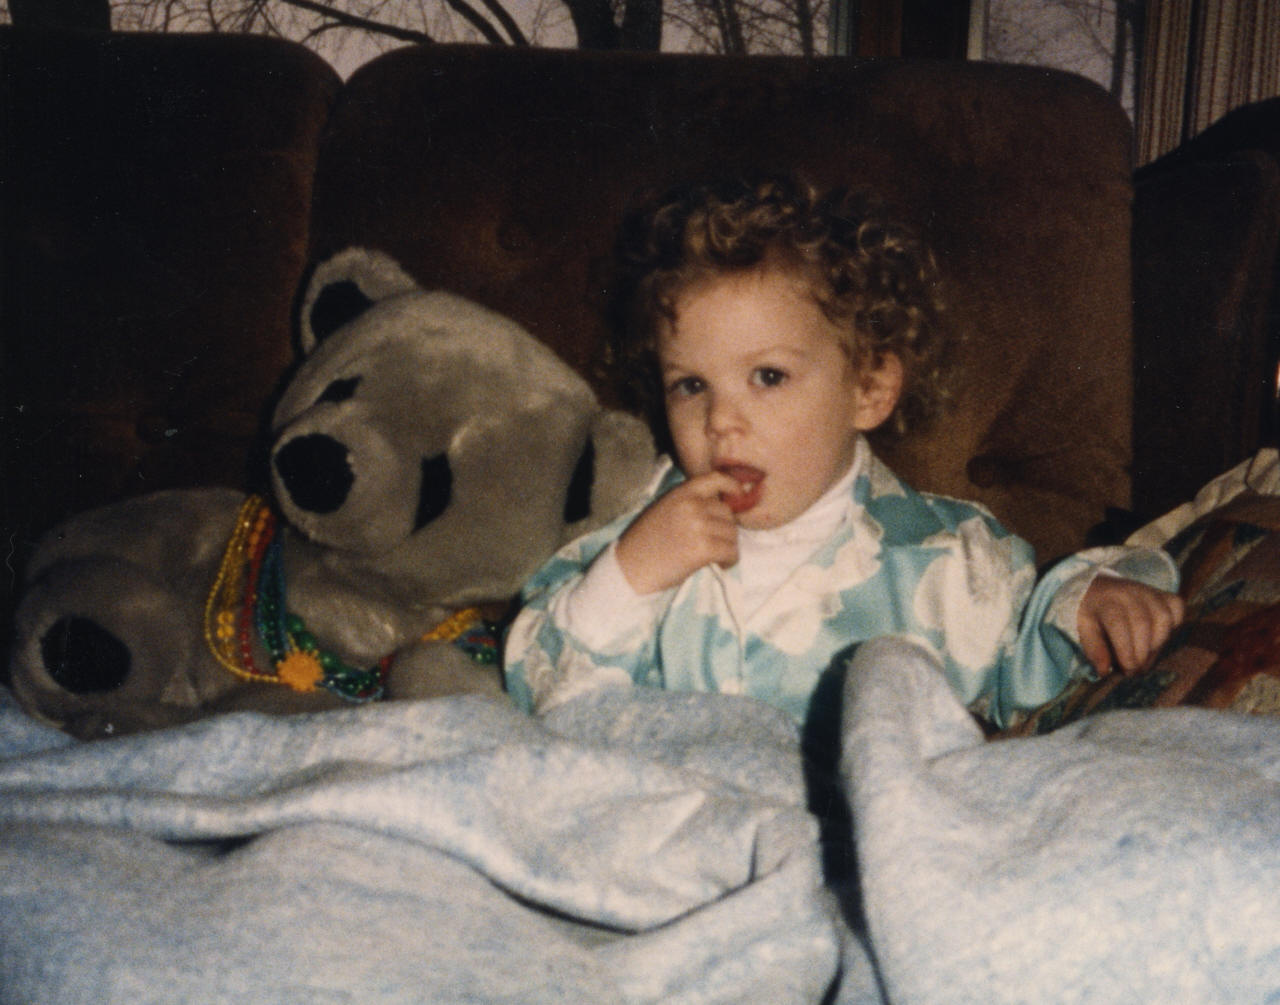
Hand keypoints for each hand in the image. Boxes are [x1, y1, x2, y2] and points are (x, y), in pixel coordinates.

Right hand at [615, 471, 741, 594]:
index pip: (716, 479)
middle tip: (716, 544)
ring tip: (715, 557)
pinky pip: (731, 552)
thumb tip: (720, 507)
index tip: (738, 496)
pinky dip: (729, 561)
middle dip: (726, 529)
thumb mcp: (664, 510)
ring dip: (728, 547)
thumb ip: (689, 504)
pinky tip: (719, 565)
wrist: (630, 569)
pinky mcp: (703, 548)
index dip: (732, 486)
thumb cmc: (644, 543)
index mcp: (680, 493)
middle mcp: (691, 505)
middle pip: (728, 513)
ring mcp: (698, 525)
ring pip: (732, 534)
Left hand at [1077, 576, 1184, 675]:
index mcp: (1107, 600)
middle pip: (1143, 624)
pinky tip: (1157, 639)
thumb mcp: (1083, 628)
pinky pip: (1177, 608)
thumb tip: (1105, 671)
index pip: (1119, 625)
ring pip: (1163, 618)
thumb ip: (1094, 648)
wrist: (1100, 588)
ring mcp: (1150, 591)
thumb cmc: (1091, 611)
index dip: (1126, 651)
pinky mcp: (1164, 594)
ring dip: (1157, 644)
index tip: (1127, 670)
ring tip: (1144, 658)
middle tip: (1135, 670)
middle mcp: (1130, 592)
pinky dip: (1173, 625)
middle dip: (1142, 653)